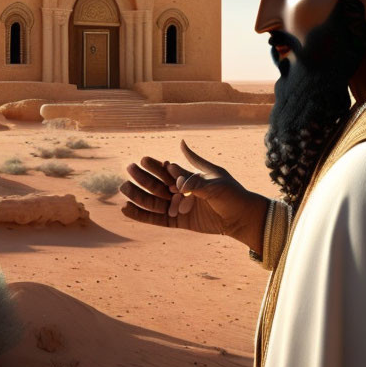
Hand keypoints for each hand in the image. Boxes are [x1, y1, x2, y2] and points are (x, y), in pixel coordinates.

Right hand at [120, 140, 268, 251]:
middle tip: (128, 170)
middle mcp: (181, 190)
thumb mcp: (214, 181)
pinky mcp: (178, 221)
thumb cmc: (232, 194)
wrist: (241, 217)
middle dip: (143, 178)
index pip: (167, 170)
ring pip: (154, 201)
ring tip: (123, 189)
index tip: (142, 160)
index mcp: (188, 176)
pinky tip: (126, 209)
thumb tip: (180, 145)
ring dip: (138, 195)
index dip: (155, 165)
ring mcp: (178, 206)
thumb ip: (193, 173)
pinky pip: (157, 219)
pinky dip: (142, 215)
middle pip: (157, 184)